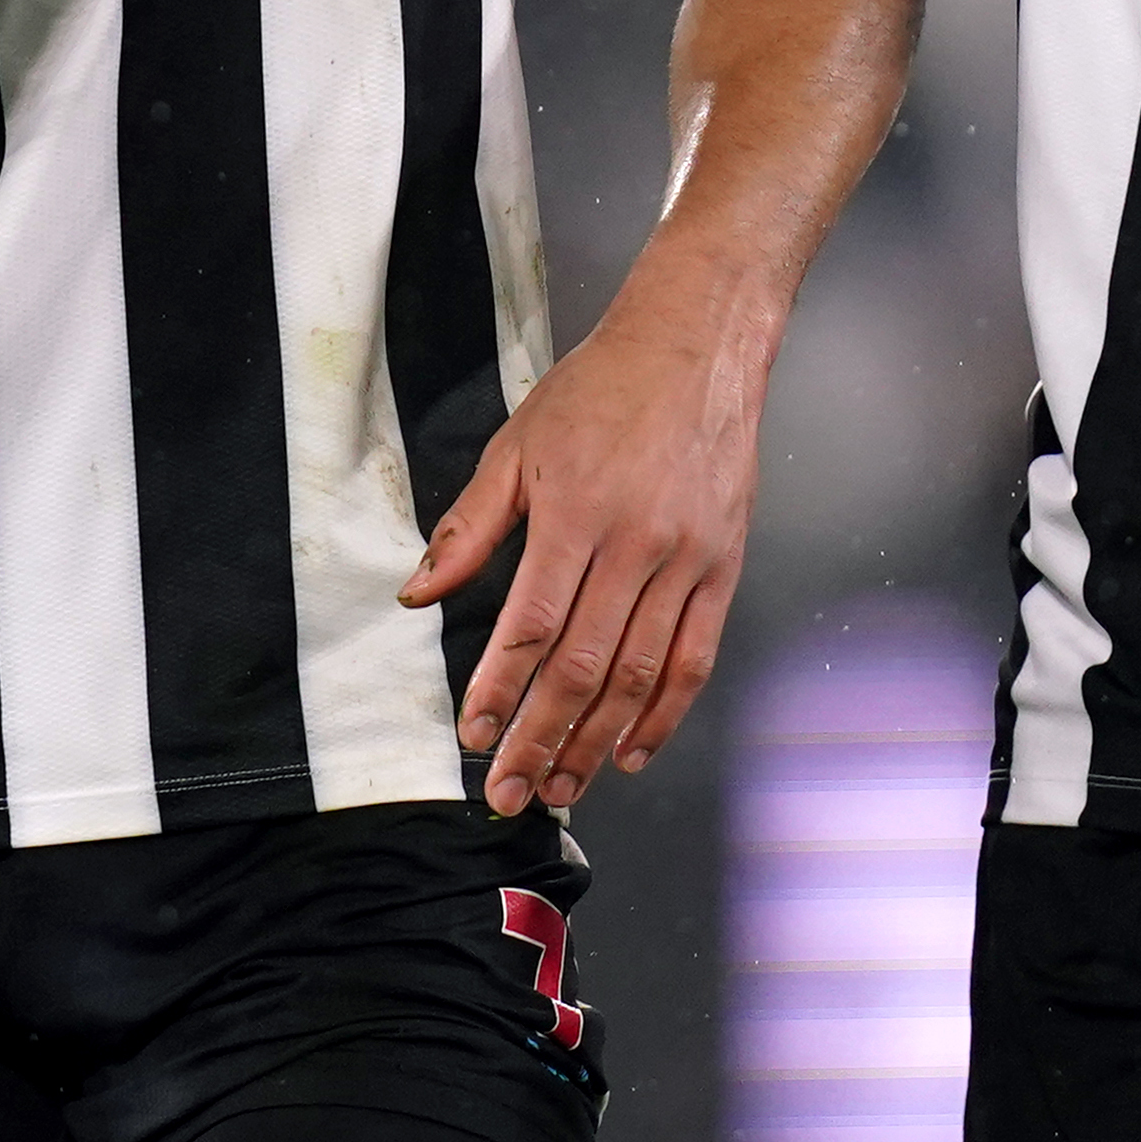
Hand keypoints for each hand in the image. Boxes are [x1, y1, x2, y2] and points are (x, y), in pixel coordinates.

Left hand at [405, 251, 770, 815]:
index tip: (474, 737)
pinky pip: (693, 658)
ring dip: (596, 741)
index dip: (500, 690)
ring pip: (640, 676)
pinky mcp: (724, 568)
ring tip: (563, 788)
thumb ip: (469, 528)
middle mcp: (636, 546)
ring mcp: (686, 561)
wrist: (695, 347)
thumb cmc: (598, 392)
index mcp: (576, 515)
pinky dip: (665, 714)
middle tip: (510, 794)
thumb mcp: (517, 446)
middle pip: (585, 668)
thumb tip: (417, 593)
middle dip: (541, 740)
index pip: (532, 627)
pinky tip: (631, 751)